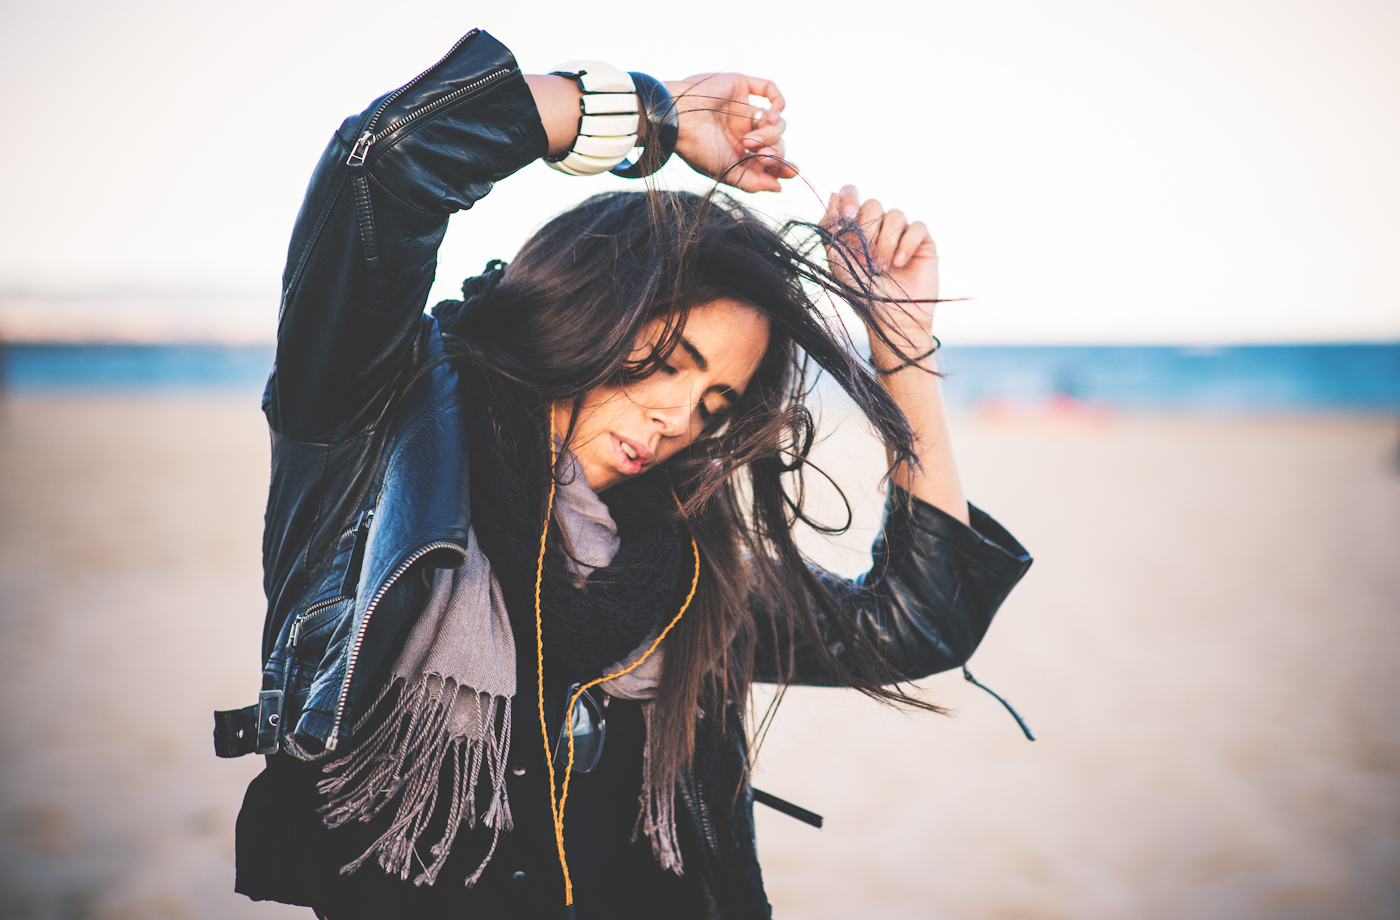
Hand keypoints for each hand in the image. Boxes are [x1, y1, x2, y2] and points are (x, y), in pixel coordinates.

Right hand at [664, 73, 797, 192]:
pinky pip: (770, 91)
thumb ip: (753, 182)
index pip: (770, 158)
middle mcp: (742, 130)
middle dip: (775, 151)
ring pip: (776, 121)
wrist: (678, 119)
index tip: (792, 171)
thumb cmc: (697, 149)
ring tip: (750, 140)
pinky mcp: (742, 86)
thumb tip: (779, 187)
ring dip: (771, 134)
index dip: (783, 165)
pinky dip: (778, 104)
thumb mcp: (727, 173)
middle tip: (762, 156)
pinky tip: (770, 116)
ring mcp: (743, 108)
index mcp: (737, 151)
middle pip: (777, 142)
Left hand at [821, 185, 938, 332]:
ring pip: (895, 214)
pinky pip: (916, 227)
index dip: (849, 200)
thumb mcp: (838, 262)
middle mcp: (878, 229)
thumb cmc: (862, 295)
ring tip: (881, 268)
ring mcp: (900, 235)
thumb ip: (831, 230)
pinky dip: (906, 244)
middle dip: (867, 228)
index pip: (851, 198)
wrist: (891, 320)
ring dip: (885, 241)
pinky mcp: (922, 243)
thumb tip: (833, 194)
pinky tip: (899, 264)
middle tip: (865, 258)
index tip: (847, 216)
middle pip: (873, 204)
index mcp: (855, 230)